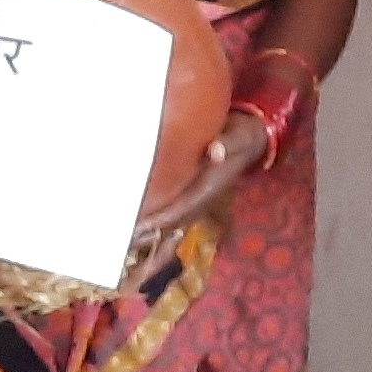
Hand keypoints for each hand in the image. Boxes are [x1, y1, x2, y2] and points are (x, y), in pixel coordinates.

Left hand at [129, 107, 271, 266]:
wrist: (250, 141)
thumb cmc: (240, 137)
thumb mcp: (238, 137)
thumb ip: (228, 144)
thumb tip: (216, 151)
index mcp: (209, 187)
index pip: (182, 207)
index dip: (161, 217)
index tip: (138, 223)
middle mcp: (202, 198)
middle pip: (172, 220)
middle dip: (149, 229)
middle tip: (121, 234)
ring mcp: (197, 198)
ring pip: (170, 219)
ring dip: (150, 227)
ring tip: (123, 234)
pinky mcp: (191, 192)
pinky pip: (171, 210)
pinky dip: (154, 216)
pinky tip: (136, 218)